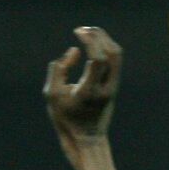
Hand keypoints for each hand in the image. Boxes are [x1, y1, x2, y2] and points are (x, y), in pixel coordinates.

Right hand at [44, 26, 121, 148]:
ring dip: (104, 40)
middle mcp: (105, 88)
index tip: (78, 32)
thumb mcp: (52, 95)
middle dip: (98, 36)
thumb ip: (58, 69)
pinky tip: (92, 45)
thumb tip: (74, 51)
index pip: (99, 59)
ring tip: (88, 34)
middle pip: (112, 53)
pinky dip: (105, 48)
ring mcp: (112, 87)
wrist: (86, 140)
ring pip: (116, 55)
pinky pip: (114, 61)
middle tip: (82, 30)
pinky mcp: (113, 86)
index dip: (91, 41)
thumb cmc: (66, 119)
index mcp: (90, 91)